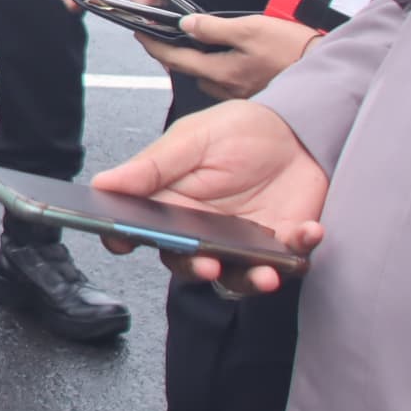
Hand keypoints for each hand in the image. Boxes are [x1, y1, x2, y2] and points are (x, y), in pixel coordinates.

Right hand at [95, 99, 328, 295]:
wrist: (299, 130)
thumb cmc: (240, 131)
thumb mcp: (193, 138)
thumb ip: (153, 165)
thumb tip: (103, 182)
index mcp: (171, 203)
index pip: (139, 231)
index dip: (124, 239)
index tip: (123, 241)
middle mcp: (201, 231)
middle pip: (185, 263)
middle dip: (195, 268)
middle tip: (207, 264)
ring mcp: (239, 244)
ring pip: (234, 278)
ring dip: (248, 280)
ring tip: (265, 273)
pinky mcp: (279, 247)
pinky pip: (285, 264)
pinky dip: (297, 255)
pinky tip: (307, 231)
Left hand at [139, 11, 321, 101]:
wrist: (325, 68)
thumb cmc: (292, 49)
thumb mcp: (251, 28)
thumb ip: (214, 28)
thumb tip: (186, 24)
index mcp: (221, 71)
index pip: (174, 59)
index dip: (153, 45)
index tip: (140, 33)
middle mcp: (225, 87)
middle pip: (187, 69)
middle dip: (171, 52)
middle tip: (159, 34)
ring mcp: (237, 93)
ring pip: (205, 75)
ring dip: (195, 59)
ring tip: (190, 40)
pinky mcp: (250, 92)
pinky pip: (223, 79)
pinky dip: (215, 65)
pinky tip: (222, 53)